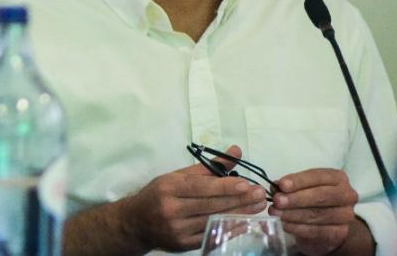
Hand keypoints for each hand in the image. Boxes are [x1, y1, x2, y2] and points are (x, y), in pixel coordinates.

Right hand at [124, 146, 268, 251]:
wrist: (136, 222)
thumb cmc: (159, 194)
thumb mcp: (177, 176)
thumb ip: (208, 167)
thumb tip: (235, 152)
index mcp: (168, 188)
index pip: (200, 187)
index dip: (224, 186)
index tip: (246, 184)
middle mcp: (171, 209)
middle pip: (210, 204)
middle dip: (238, 200)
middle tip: (260, 194)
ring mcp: (177, 229)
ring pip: (214, 221)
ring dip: (239, 214)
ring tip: (258, 207)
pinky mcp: (183, 244)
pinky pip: (212, 235)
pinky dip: (230, 229)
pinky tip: (244, 222)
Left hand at [270, 168, 358, 255]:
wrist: (326, 224)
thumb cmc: (311, 199)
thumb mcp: (302, 188)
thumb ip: (289, 186)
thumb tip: (275, 187)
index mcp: (337, 178)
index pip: (318, 176)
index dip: (299, 181)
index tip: (282, 185)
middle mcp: (347, 195)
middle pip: (321, 195)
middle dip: (296, 198)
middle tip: (277, 201)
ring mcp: (346, 215)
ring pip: (318, 214)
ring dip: (294, 214)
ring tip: (276, 214)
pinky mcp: (340, 233)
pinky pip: (318, 231)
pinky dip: (298, 228)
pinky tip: (285, 225)